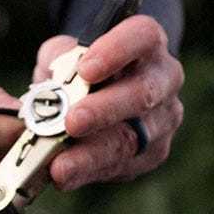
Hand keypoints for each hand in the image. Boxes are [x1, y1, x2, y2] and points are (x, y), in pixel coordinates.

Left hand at [34, 15, 183, 190]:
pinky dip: (88, 172)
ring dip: (92, 154)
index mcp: (146, 46)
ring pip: (131, 138)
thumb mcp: (65, 56)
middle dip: (104, 110)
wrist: (101, 100)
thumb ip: (58, 61)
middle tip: (72, 121)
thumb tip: (50, 83)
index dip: (116, 51)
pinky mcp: (152, 154)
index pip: (143, 38)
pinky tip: (65, 176)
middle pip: (142, 93)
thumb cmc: (82, 73)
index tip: (84, 69)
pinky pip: (120, 165)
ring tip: (60, 165)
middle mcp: (164, 80)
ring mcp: (163, 120)